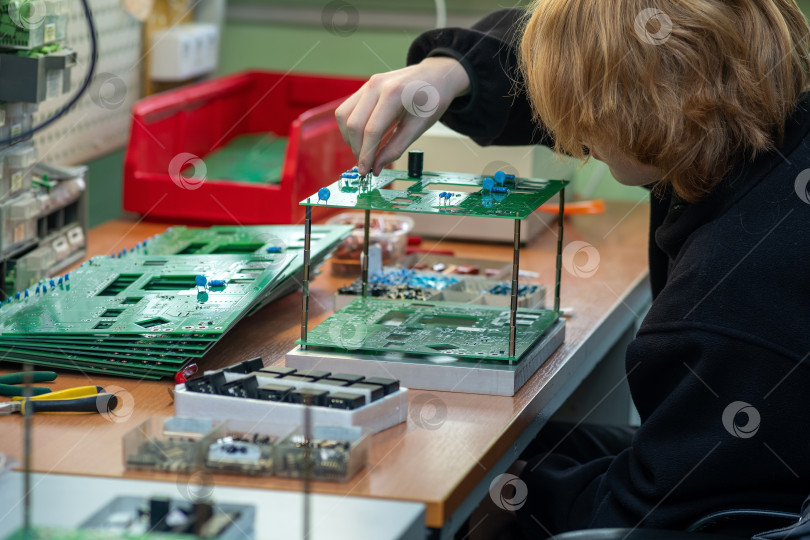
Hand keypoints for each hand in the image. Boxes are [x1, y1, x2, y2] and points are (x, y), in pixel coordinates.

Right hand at [335, 56, 469, 175]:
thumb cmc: (432, 100)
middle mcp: (376, 86)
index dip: (366, 154)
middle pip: (353, 124)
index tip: (365, 171)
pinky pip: (346, 109)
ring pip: (343, 116)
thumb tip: (376, 167)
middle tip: (366, 164)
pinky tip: (363, 137)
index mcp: (394, 94)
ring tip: (364, 150)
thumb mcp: (420, 127)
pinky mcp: (364, 88)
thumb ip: (396, 148)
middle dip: (357, 149)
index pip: (372, 130)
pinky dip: (350, 127)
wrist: (435, 76)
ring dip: (349, 138)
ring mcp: (367, 85)